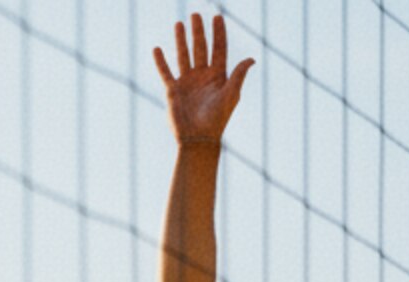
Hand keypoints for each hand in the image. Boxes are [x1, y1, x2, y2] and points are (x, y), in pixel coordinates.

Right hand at [153, 13, 253, 146]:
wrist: (198, 139)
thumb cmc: (217, 120)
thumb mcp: (231, 95)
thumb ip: (238, 75)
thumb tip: (251, 59)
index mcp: (217, 76)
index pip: (219, 49)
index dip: (218, 33)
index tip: (217, 17)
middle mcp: (202, 76)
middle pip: (200, 48)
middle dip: (198, 31)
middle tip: (196, 15)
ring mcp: (187, 83)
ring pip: (183, 55)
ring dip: (181, 40)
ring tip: (179, 24)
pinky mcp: (173, 91)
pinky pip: (165, 72)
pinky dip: (161, 61)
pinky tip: (157, 49)